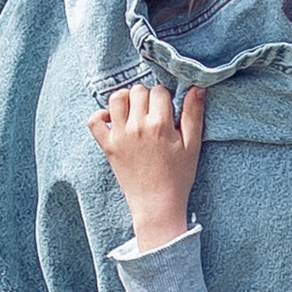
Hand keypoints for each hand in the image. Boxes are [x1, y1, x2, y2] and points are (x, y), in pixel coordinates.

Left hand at [90, 80, 204, 248]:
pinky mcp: (107, 146)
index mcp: (160, 124)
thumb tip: (197, 88)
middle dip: (147, 96)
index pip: (159, 91)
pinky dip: (101, 115)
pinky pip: (94, 121)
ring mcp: (120, 136)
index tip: (167, 110)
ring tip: (135, 111)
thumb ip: (193, 114)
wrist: (157, 204)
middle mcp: (138, 126)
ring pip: (117, 99)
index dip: (165, 97)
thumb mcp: (193, 145)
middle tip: (153, 112)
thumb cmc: (178, 176)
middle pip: (138, 91)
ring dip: (126, 99)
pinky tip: (113, 120)